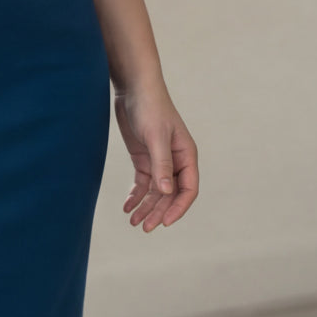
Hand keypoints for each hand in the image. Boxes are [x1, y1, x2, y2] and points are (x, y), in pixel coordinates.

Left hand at [113, 80, 197, 231]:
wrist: (134, 88)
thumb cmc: (150, 108)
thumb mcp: (155, 137)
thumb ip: (161, 164)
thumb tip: (167, 192)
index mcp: (186, 155)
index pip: (188, 189)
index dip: (178, 208)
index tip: (163, 222)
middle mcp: (175, 161)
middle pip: (170, 194)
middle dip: (158, 211)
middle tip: (143, 227)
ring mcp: (159, 160)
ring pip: (156, 191)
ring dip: (145, 206)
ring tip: (133, 221)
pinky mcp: (144, 158)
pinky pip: (143, 183)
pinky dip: (136, 195)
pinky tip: (127, 206)